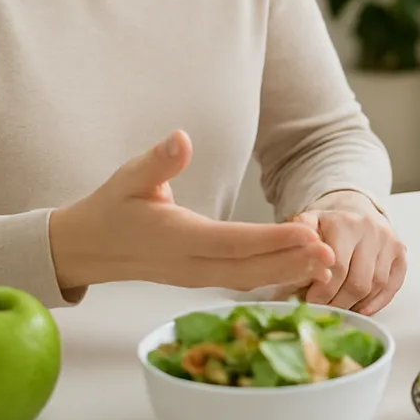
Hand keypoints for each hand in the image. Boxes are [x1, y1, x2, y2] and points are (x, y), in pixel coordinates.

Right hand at [49, 130, 335, 296]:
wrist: (87, 248)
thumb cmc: (111, 207)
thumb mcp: (128, 178)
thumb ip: (157, 162)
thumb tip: (181, 140)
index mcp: (174, 238)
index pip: (230, 242)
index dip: (270, 241)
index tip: (306, 233)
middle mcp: (188, 264)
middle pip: (247, 269)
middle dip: (291, 263)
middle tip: (332, 255)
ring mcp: (195, 276)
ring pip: (247, 279)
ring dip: (287, 273)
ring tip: (327, 264)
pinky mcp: (200, 278)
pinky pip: (240, 280)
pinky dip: (272, 276)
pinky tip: (300, 268)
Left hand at [287, 190, 406, 314]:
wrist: (355, 211)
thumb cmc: (328, 226)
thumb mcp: (307, 226)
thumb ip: (298, 246)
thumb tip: (294, 271)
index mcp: (345, 223)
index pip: (338, 267)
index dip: (323, 291)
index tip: (309, 302)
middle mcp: (371, 230)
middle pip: (358, 280)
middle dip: (338, 302)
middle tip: (324, 311)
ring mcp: (389, 241)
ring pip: (376, 285)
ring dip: (356, 304)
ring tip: (339, 310)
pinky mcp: (400, 252)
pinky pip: (393, 284)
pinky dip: (378, 302)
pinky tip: (362, 309)